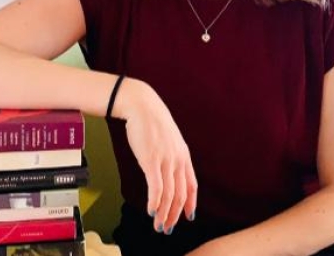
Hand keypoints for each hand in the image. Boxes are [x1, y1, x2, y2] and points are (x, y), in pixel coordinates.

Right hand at [115, 79, 197, 233]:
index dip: (191, 203)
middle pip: (181, 194)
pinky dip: (154, 202)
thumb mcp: (169, 139)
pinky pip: (156, 187)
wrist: (142, 106)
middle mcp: (178, 159)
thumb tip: (168, 170)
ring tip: (158, 225)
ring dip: (163, 213)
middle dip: (174, 214)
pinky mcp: (151, 160)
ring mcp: (165, 160)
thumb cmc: (151, 122)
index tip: (189, 216)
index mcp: (184, 155)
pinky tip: (151, 210)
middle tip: (167, 227)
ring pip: (169, 194)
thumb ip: (171, 155)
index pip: (192, 185)